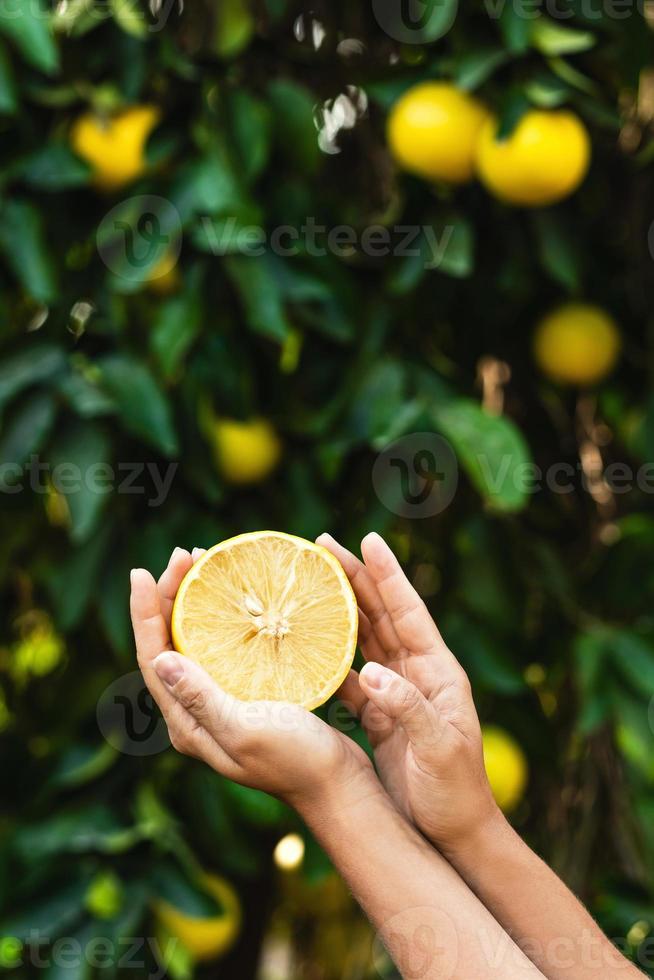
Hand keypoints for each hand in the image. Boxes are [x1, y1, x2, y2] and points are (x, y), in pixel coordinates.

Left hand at [129, 547, 374, 812]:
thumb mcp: (246, 728)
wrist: (338, 786)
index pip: (152, 657)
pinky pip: (226, 648)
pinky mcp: (250, 697)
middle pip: (169, 643)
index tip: (142, 571)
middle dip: (169, 597)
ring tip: (206, 565)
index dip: (143, 612)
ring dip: (194, 602)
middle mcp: (197, 714)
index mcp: (188, 723)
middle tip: (186, 554)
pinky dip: (226, 618)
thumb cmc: (296, 761)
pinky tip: (241, 599)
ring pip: (196, 642)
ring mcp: (223, 705)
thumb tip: (159, 658)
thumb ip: (203, 698)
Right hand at [318, 532, 499, 852]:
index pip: (409, 611)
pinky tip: (303, 645)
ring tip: (310, 582)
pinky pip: (349, 675)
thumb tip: (370, 672)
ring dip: (339, 609)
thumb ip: (408, 708)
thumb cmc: (456, 791)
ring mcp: (397, 691)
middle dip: (354, 578)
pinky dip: (328, 657)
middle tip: (322, 546)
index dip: (389, 574)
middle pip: (381, 614)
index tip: (368, 538)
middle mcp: (417, 673)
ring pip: (364, 639)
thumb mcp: (438, 748)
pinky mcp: (379, 714)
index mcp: (437, 671)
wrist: (455, 832)